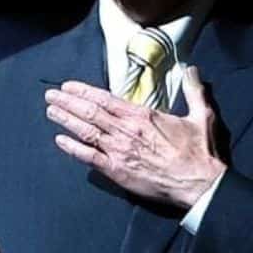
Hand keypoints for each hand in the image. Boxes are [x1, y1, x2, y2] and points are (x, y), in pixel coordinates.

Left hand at [46, 65, 225, 209]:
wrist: (198, 183)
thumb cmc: (199, 152)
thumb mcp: (201, 115)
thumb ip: (193, 90)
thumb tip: (191, 69)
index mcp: (142, 115)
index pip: (106, 99)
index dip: (84, 91)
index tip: (69, 86)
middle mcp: (126, 130)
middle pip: (90, 112)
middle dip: (68, 102)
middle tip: (51, 95)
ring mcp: (119, 151)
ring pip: (86, 131)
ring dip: (66, 120)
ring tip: (51, 111)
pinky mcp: (117, 171)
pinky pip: (89, 157)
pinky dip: (73, 148)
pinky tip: (60, 141)